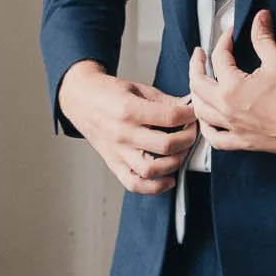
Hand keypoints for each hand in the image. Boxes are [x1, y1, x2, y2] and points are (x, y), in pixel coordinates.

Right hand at [58, 62, 197, 193]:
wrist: (80, 100)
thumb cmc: (109, 92)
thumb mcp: (138, 88)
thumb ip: (164, 100)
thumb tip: (189, 108)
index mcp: (129, 109)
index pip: (170, 117)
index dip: (189, 115)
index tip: (195, 113)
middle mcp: (123, 134)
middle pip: (166, 145)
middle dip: (188, 138)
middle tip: (192, 130)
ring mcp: (117, 152)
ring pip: (152, 169)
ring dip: (175, 162)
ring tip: (182, 150)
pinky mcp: (113, 164)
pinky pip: (134, 184)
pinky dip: (154, 187)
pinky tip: (169, 179)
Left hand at [189, 11, 275, 157]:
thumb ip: (263, 37)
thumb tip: (260, 18)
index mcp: (232, 87)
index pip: (219, 58)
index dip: (224, 41)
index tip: (230, 35)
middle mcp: (227, 109)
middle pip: (198, 84)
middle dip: (196, 65)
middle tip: (199, 55)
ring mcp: (232, 127)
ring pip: (201, 112)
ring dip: (196, 95)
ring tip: (198, 84)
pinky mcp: (242, 141)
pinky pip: (215, 138)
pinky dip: (206, 129)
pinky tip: (206, 121)